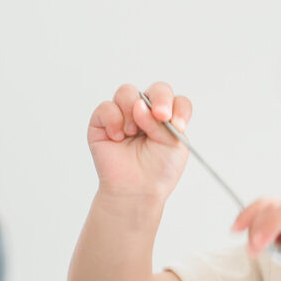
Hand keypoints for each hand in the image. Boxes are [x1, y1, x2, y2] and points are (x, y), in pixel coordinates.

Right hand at [87, 82, 191, 202]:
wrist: (137, 190)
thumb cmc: (158, 170)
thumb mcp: (174, 146)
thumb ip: (164, 123)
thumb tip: (140, 106)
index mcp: (166, 118)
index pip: (176, 100)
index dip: (178, 107)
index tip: (178, 124)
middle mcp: (146, 112)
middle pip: (156, 89)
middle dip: (160, 99)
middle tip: (160, 116)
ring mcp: (124, 115)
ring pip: (127, 92)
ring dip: (132, 110)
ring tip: (133, 132)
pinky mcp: (102, 122)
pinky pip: (106, 107)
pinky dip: (113, 120)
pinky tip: (118, 137)